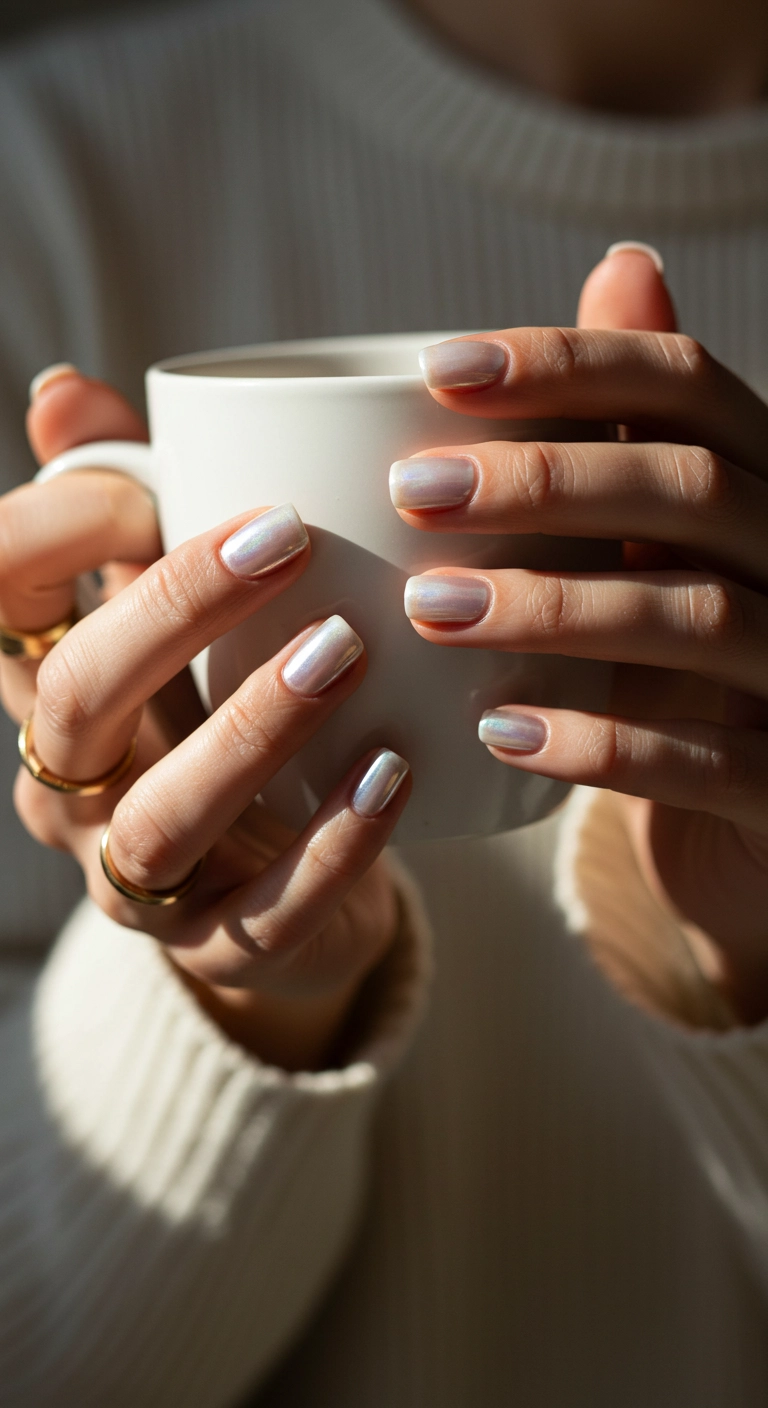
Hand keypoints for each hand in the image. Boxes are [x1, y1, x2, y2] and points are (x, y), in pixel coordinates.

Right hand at [1, 369, 410, 1068]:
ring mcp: (141, 879)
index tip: (156, 480)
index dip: (51, 530)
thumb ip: (124, 500)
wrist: (282, 870)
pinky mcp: (223, 948)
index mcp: (53, 684)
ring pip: (160, 821)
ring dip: (253, 731)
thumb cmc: (222, 707)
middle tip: (289, 538)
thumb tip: (62, 391)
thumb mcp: (174, 607)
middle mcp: (74, 784)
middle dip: (174, 611)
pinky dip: (335, 845)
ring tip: (347, 652)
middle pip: (78, 702)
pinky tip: (395, 772)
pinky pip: (265, 914)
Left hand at [392, 248, 767, 1023]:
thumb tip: (623, 262)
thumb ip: (638, 425)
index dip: (568, 365)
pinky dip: (597, 746)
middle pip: (689, 489)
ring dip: (553, 606)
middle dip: (546, 479)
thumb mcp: (665, 542)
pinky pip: (704, 761)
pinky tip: (494, 733)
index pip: (687, 384)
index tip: (438, 369)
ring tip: (427, 607)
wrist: (748, 811)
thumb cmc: (680, 666)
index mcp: (759, 483)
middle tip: (412, 489)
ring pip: (697, 616)